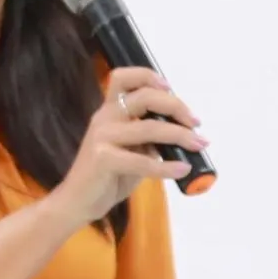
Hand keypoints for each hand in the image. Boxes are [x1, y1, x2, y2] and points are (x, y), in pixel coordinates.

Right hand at [64, 66, 207, 220]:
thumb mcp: (131, 151)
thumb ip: (150, 139)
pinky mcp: (103, 159)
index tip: (171, 89)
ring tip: (199, 145)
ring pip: (149, 128)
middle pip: (145, 97)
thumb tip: (183, 134)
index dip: (148, 76)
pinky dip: (168, 166)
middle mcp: (104, 118)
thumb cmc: (107, 176)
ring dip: (180, 135)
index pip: (123, 78)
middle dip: (176, 106)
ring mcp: (101, 137)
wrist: (78, 202)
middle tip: (195, 123)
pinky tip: (182, 169)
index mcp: (109, 111)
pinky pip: (143, 161)